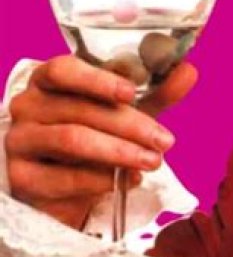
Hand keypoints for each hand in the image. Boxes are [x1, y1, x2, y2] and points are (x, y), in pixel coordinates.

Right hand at [6, 55, 197, 229]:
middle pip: (80, 110)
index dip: (97, 80)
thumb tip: (188, 71)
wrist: (65, 186)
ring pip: (73, 141)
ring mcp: (20, 141)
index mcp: (50, 80)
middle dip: (130, 126)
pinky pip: (64, 178)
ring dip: (120, 152)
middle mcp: (28, 105)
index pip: (63, 70)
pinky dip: (102, 180)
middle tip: (165, 141)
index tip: (130, 92)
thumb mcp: (127, 111)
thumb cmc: (97, 134)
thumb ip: (156, 92)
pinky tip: (129, 181)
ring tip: (153, 161)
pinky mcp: (21, 178)